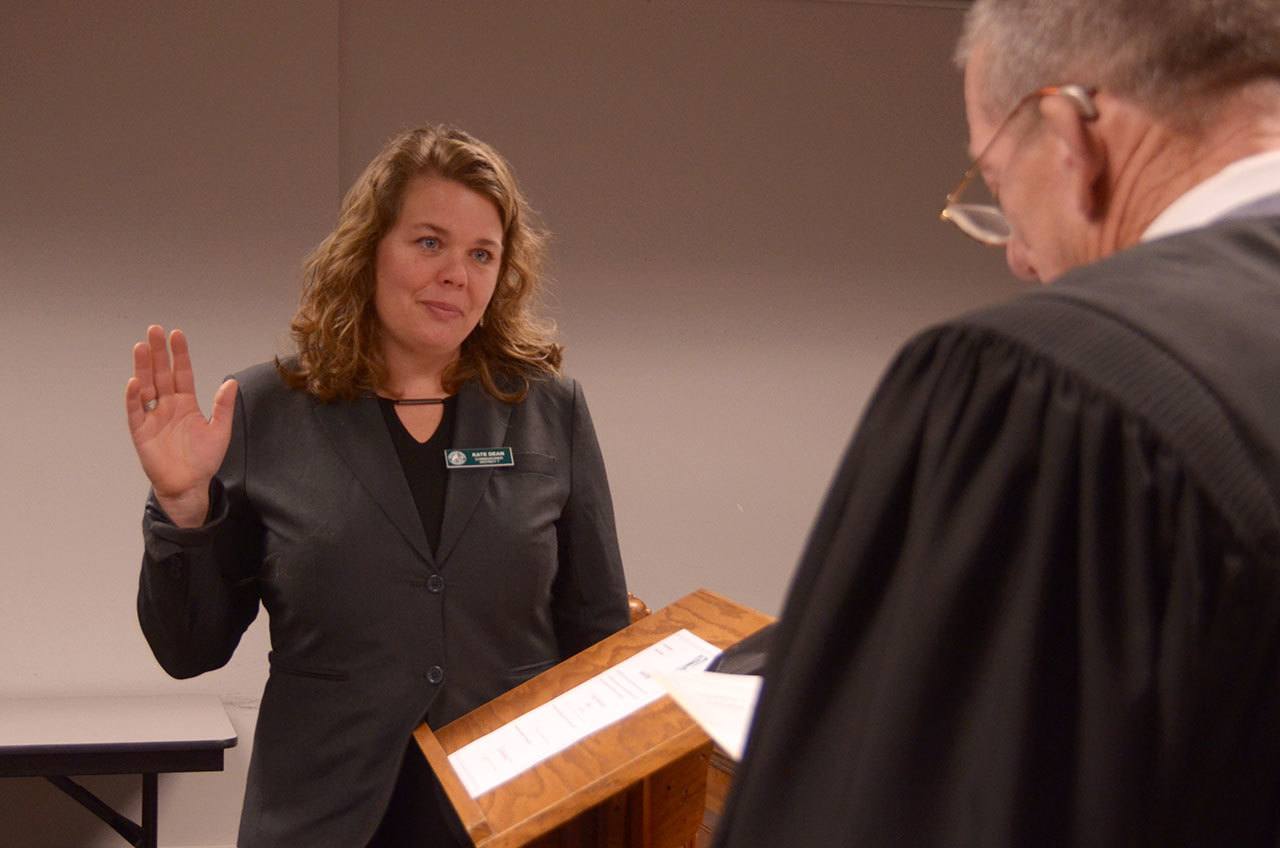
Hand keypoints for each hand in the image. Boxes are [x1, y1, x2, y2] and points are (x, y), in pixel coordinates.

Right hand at [125, 325, 237, 527]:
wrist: (189, 485)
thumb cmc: (204, 459)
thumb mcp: (219, 430)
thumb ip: (223, 406)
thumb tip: (232, 381)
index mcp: (186, 403)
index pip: (182, 373)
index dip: (180, 355)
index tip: (177, 334)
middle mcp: (168, 405)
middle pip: (161, 373)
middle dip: (158, 352)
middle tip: (154, 329)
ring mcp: (153, 417)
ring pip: (146, 386)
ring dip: (143, 367)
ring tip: (142, 347)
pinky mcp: (141, 431)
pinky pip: (135, 411)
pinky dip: (134, 397)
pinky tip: (135, 381)